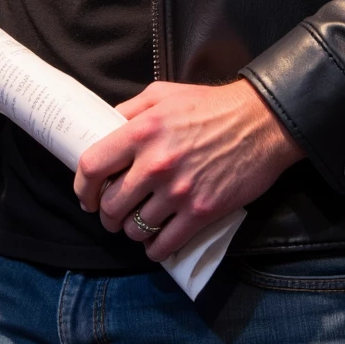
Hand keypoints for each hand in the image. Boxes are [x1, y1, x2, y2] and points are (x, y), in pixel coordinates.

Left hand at [73, 78, 304, 261]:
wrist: (261, 122)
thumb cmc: (212, 106)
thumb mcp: (164, 94)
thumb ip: (131, 110)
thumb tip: (106, 127)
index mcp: (143, 130)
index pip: (92, 166)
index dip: (83, 186)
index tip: (87, 195)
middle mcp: (156, 163)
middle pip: (111, 205)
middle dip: (107, 214)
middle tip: (114, 213)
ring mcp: (178, 191)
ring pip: (134, 229)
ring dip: (132, 231)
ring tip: (139, 223)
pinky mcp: (200, 212)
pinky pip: (163, 245)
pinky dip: (155, 249)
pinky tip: (156, 241)